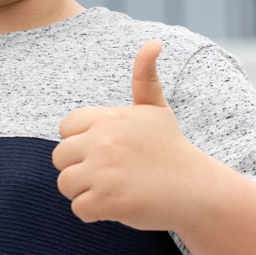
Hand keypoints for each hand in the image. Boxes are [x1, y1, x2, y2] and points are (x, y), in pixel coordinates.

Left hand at [52, 40, 202, 230]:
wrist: (195, 188)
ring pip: (66, 183)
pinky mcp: (106, 200)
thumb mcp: (156, 108)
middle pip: (59, 157)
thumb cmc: (171, 148)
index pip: (65, 128)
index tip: (107, 150)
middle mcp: (102, 140)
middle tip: (111, 173)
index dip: (81, 142)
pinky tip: (118, 204)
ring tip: (113, 188)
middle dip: (79, 168)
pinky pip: (79, 208)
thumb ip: (145, 76)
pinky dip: (95, 212)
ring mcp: (102, 171)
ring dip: (85, 191)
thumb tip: (153, 42)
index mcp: (107, 117)